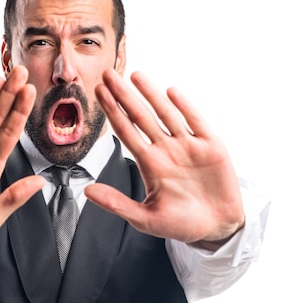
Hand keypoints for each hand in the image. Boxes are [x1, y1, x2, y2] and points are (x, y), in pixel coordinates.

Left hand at [85, 70, 244, 245]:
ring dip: (151, 94)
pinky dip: (185, 107)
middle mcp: (166, 150)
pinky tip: (171, 92)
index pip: (126, 132)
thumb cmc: (180, 224)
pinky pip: (196, 122)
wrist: (216, 228)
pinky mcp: (211, 147)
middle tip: (108, 73)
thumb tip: (87, 191)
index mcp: (150, 164)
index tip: (97, 92)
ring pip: (166, 114)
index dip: (112, 112)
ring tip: (135, 75)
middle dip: (124, 96)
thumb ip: (117, 203)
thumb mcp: (145, 218)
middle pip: (141, 117)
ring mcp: (188, 146)